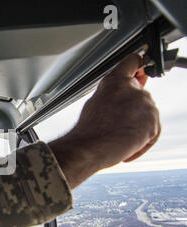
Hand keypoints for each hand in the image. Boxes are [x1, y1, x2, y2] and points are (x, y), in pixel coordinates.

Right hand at [49, 54, 160, 188]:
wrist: (91, 147)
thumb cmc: (89, 129)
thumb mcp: (95, 102)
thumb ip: (112, 93)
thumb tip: (119, 95)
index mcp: (116, 81)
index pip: (133, 61)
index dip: (137, 66)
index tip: (140, 71)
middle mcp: (134, 89)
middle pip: (140, 94)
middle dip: (132, 107)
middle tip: (117, 123)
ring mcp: (146, 105)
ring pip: (146, 114)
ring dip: (136, 126)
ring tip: (118, 137)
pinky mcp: (154, 123)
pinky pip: (153, 132)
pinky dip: (142, 141)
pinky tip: (128, 147)